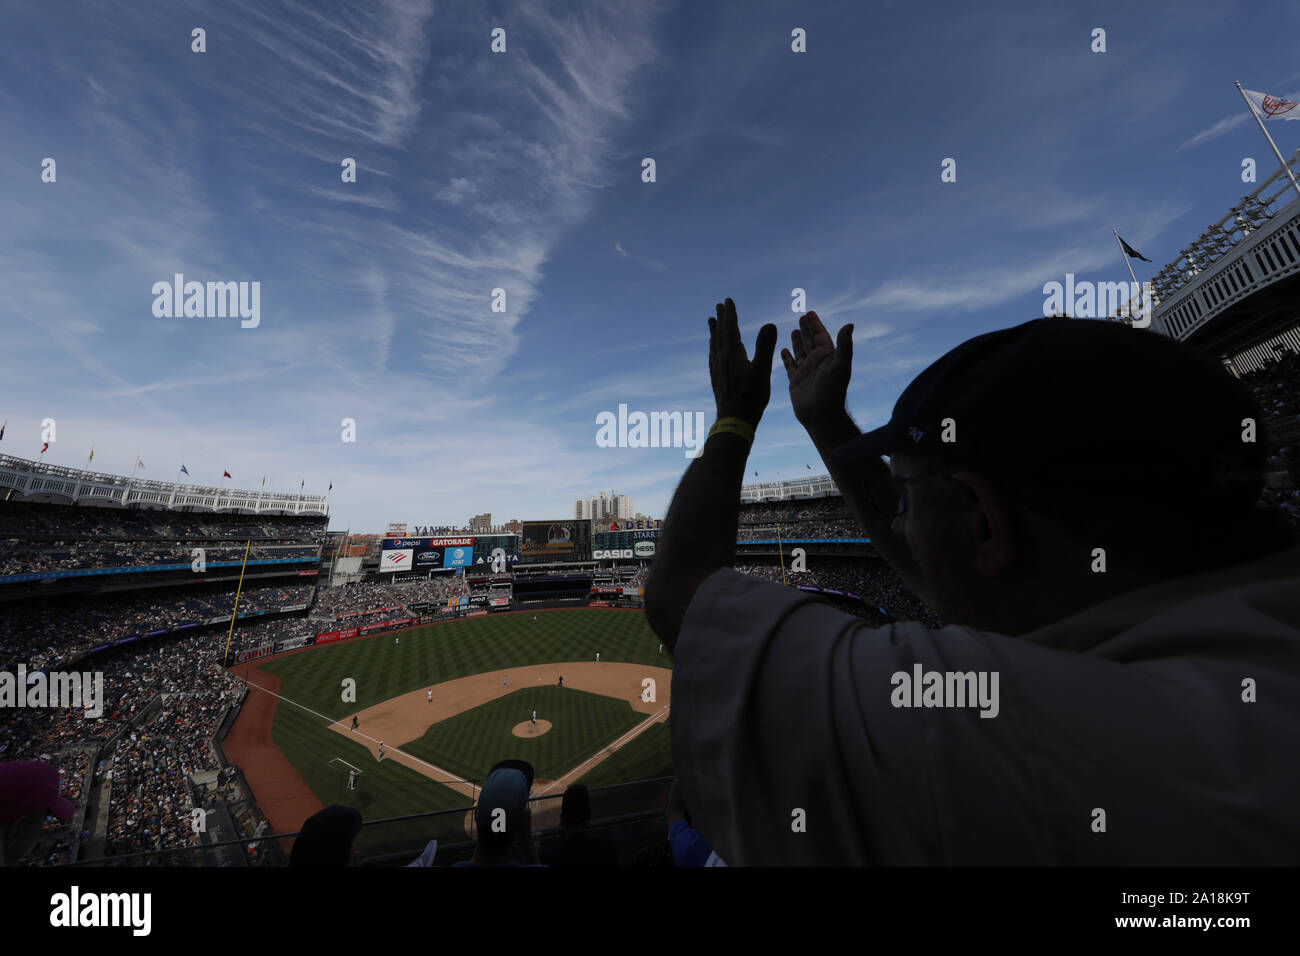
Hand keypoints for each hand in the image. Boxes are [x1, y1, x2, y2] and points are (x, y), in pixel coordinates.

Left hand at [708, 298, 777, 426]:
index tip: (727, 300)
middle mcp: (721, 359)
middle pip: (720, 334)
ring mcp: (717, 370)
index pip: (730, 328)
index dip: (729, 314)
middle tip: (718, 306)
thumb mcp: (762, 371)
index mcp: (732, 354)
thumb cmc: (750, 397)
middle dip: (721, 319)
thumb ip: (765, 347)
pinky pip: (713, 357)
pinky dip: (713, 348)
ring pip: (714, 345)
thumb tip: (769, 323)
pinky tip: (714, 351)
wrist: (733, 421)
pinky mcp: (716, 379)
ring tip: (712, 322)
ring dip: (714, 332)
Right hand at [781, 311, 852, 429]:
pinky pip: (790, 366)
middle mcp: (817, 363)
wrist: (821, 415)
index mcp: (827, 357)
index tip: (810, 313)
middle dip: (807, 329)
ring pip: (800, 352)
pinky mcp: (796, 381)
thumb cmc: (832, 391)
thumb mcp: (840, 365)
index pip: (821, 336)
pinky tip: (783, 350)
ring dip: (797, 341)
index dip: (816, 325)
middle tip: (802, 317)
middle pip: (810, 341)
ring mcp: (806, 372)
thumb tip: (850, 324)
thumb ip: (845, 345)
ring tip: (793, 330)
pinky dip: (787, 358)